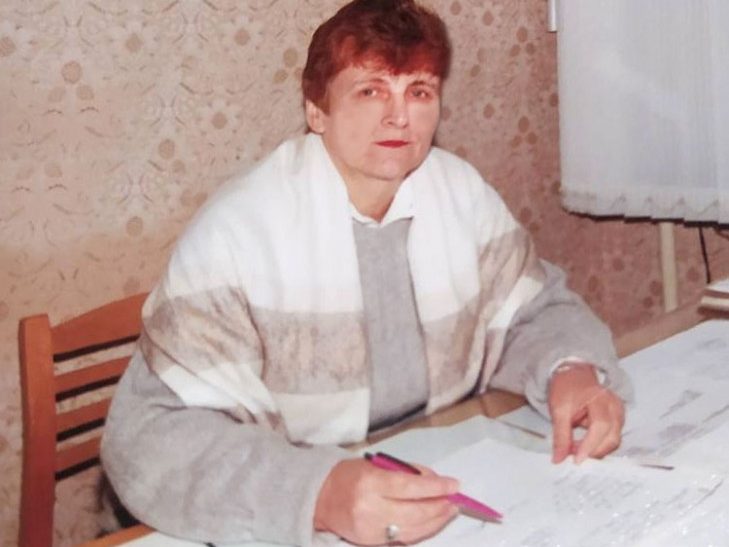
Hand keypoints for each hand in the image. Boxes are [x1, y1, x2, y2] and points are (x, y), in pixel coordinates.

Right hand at [314, 459, 459, 544]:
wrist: (320, 498)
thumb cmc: (349, 476)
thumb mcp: (375, 465)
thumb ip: (404, 471)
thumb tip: (434, 480)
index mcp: (370, 483)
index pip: (410, 486)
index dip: (435, 487)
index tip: (454, 485)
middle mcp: (370, 508)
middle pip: (415, 511)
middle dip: (440, 506)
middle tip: (454, 500)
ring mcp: (371, 529)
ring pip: (413, 529)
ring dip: (435, 520)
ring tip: (448, 511)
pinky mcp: (372, 543)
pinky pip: (403, 538)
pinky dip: (421, 530)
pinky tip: (431, 521)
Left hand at [548, 363, 624, 463]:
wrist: (574, 374)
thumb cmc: (566, 389)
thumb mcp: (558, 410)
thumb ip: (560, 436)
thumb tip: (558, 460)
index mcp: (599, 399)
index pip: (600, 426)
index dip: (590, 445)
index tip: (576, 460)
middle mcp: (614, 406)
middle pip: (612, 437)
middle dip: (593, 451)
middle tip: (573, 455)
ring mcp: (619, 412)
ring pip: (614, 440)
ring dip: (596, 449)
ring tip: (575, 447)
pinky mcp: (618, 418)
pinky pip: (612, 437)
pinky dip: (599, 444)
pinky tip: (583, 443)